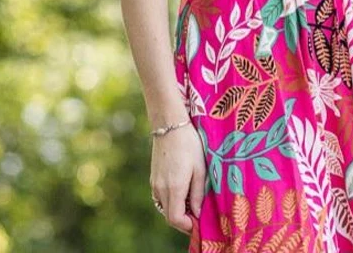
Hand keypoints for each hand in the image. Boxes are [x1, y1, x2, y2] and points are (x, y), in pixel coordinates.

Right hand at [150, 119, 206, 233]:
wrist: (170, 125)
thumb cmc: (189, 145)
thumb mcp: (200, 169)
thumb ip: (198, 194)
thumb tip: (197, 213)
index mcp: (174, 187)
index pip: (175, 219)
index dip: (188, 226)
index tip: (200, 223)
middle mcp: (160, 188)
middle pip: (169, 217)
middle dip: (184, 221)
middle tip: (199, 216)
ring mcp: (154, 183)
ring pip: (164, 208)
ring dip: (177, 211)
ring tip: (192, 203)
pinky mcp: (153, 178)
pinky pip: (161, 198)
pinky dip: (171, 202)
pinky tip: (182, 192)